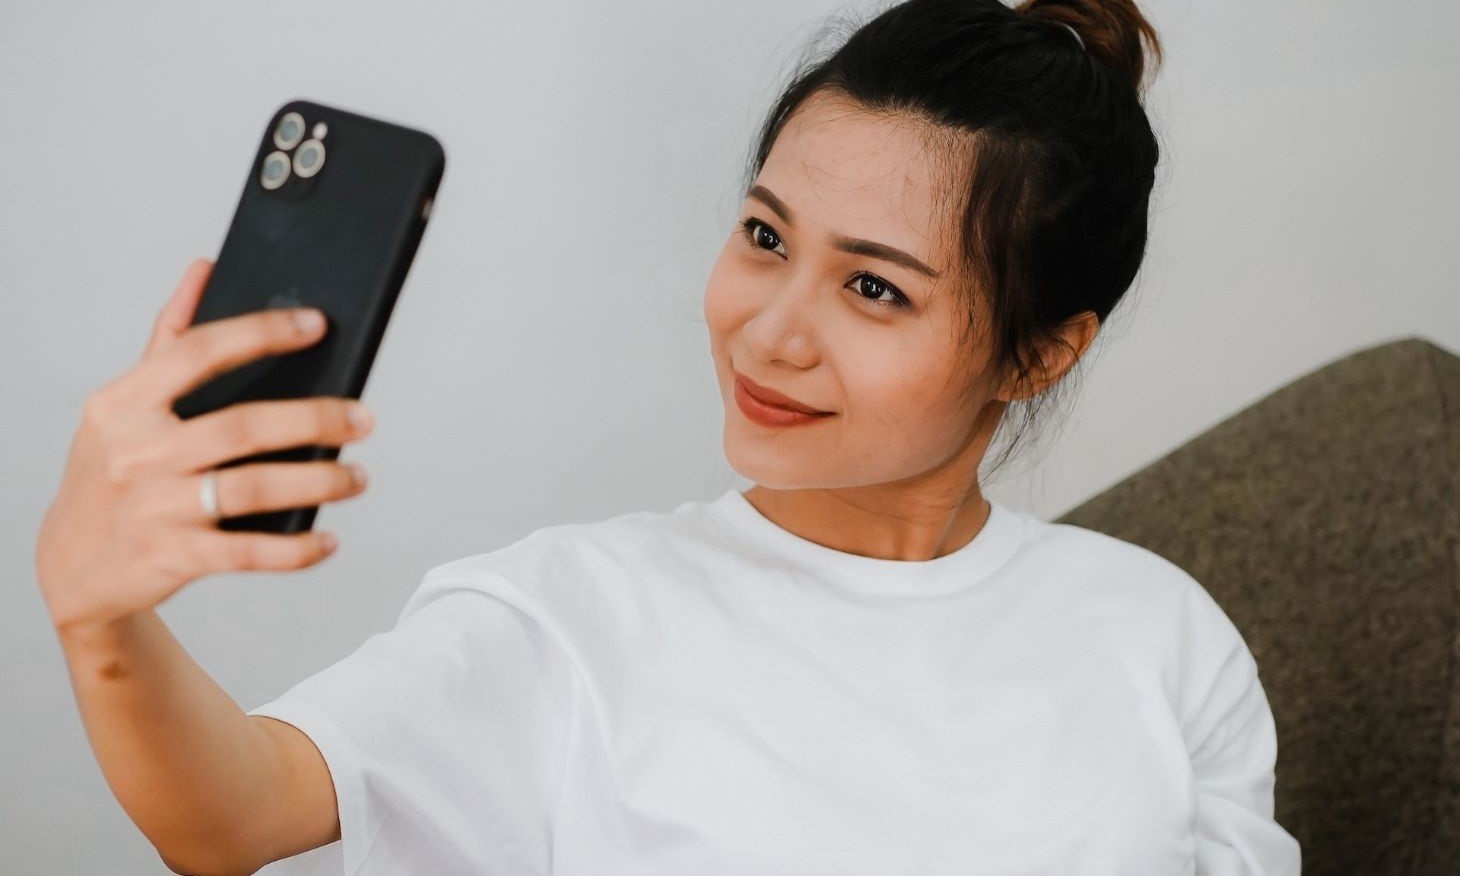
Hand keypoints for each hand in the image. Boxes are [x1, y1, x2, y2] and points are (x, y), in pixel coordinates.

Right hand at [35, 258, 373, 636]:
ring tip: (357, 478)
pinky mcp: (173, 558)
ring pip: (252, 488)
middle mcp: (137, 452)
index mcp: (124, 403)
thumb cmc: (111, 472)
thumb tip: (205, 269)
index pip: (198, 352)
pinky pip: (247, 553)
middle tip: (362, 417)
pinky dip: (295, 549)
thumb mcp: (123, 405)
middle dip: (313, 420)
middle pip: (242, 426)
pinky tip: (328, 539)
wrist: (73, 565)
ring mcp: (155, 508)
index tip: (316, 325)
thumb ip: (168, 338)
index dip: (261, 333)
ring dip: (317, 482)